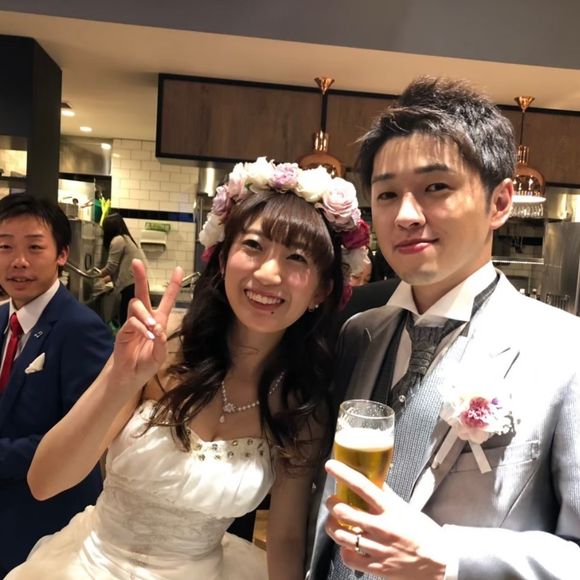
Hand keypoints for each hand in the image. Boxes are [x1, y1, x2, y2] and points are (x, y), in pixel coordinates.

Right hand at [112, 259, 182, 390]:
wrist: (130, 375)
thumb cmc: (146, 363)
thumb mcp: (159, 355)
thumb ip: (161, 343)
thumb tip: (158, 329)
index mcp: (159, 321)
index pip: (166, 300)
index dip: (172, 285)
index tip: (178, 269)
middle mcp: (145, 318)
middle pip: (142, 293)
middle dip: (140, 277)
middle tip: (136, 263)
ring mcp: (133, 323)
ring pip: (136, 305)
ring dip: (145, 313)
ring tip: (152, 327)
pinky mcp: (123, 330)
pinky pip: (131, 321)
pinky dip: (140, 327)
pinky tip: (146, 335)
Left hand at [325, 459, 448, 579]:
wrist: (441, 564)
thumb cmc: (425, 534)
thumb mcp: (407, 509)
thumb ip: (387, 495)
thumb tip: (373, 478)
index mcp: (391, 510)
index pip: (362, 486)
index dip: (343, 474)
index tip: (331, 466)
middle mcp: (383, 529)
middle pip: (344, 512)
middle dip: (332, 504)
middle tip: (332, 501)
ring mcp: (378, 549)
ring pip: (342, 535)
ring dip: (332, 525)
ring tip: (333, 521)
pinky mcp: (377, 568)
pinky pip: (349, 558)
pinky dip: (344, 550)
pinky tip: (347, 545)